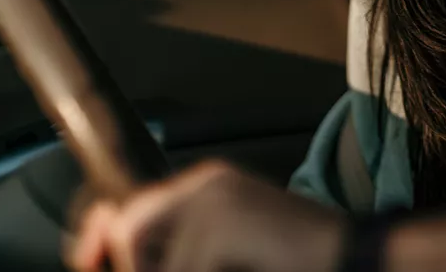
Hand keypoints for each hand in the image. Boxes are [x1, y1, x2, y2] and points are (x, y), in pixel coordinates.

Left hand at [67, 160, 344, 271]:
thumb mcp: (222, 255)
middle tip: (148, 268)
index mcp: (208, 186)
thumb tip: (110, 247)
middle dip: (131, 264)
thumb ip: (175, 253)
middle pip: (129, 229)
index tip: (87, 259)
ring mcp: (213, 199)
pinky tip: (247, 269)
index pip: (130, 212)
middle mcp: (206, 182)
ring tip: (229, 266)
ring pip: (146, 259)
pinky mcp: (218, 224)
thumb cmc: (296, 263)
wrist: (358, 260)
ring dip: (170, 271)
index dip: (100, 245)